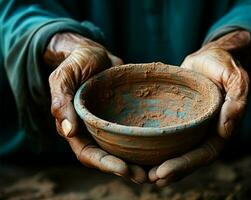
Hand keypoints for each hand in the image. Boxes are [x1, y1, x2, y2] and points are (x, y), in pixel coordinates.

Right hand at [46, 33, 146, 183]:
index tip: (124, 168)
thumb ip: (61, 102)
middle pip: (107, 157)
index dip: (104, 164)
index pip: (88, 153)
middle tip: (145, 177)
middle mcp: (93, 131)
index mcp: (76, 127)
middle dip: (125, 169)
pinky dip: (145, 144)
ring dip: (137, 162)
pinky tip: (161, 149)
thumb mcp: (64, 78)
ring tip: (156, 171)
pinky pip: (133, 133)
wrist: (94, 53)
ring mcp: (110, 125)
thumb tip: (68, 131)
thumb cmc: (76, 63)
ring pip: (122, 150)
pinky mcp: (124, 117)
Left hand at [149, 30, 250, 186]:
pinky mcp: (177, 118)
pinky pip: (166, 135)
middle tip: (148, 178)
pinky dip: (153, 145)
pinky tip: (136, 151)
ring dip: (159, 163)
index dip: (184, 165)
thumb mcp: (236, 77)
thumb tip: (226, 130)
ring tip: (139, 173)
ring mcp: (190, 127)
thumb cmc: (224, 65)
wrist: (209, 57)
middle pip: (187, 158)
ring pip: (175, 150)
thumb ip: (237, 99)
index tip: (163, 172)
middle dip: (169, 170)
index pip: (203, 154)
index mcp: (220, 129)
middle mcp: (204, 132)